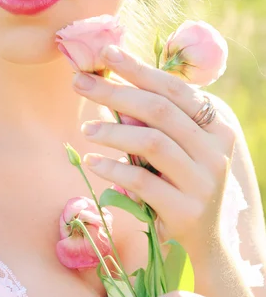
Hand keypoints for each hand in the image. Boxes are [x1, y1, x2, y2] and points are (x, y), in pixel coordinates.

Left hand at [72, 45, 235, 255]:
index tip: (106, 53)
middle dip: (115, 92)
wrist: (206, 242)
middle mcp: (215, 150)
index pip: (174, 88)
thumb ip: (154, 120)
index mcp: (216, 126)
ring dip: (112, 132)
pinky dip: (113, 169)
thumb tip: (110, 85)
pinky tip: (92, 162)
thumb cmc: (181, 183)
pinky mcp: (186, 210)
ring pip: (152, 142)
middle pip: (159, 110)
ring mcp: (204, 181)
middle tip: (80, 83)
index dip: (139, 69)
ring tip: (85, 129)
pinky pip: (143, 182)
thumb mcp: (176, 148)